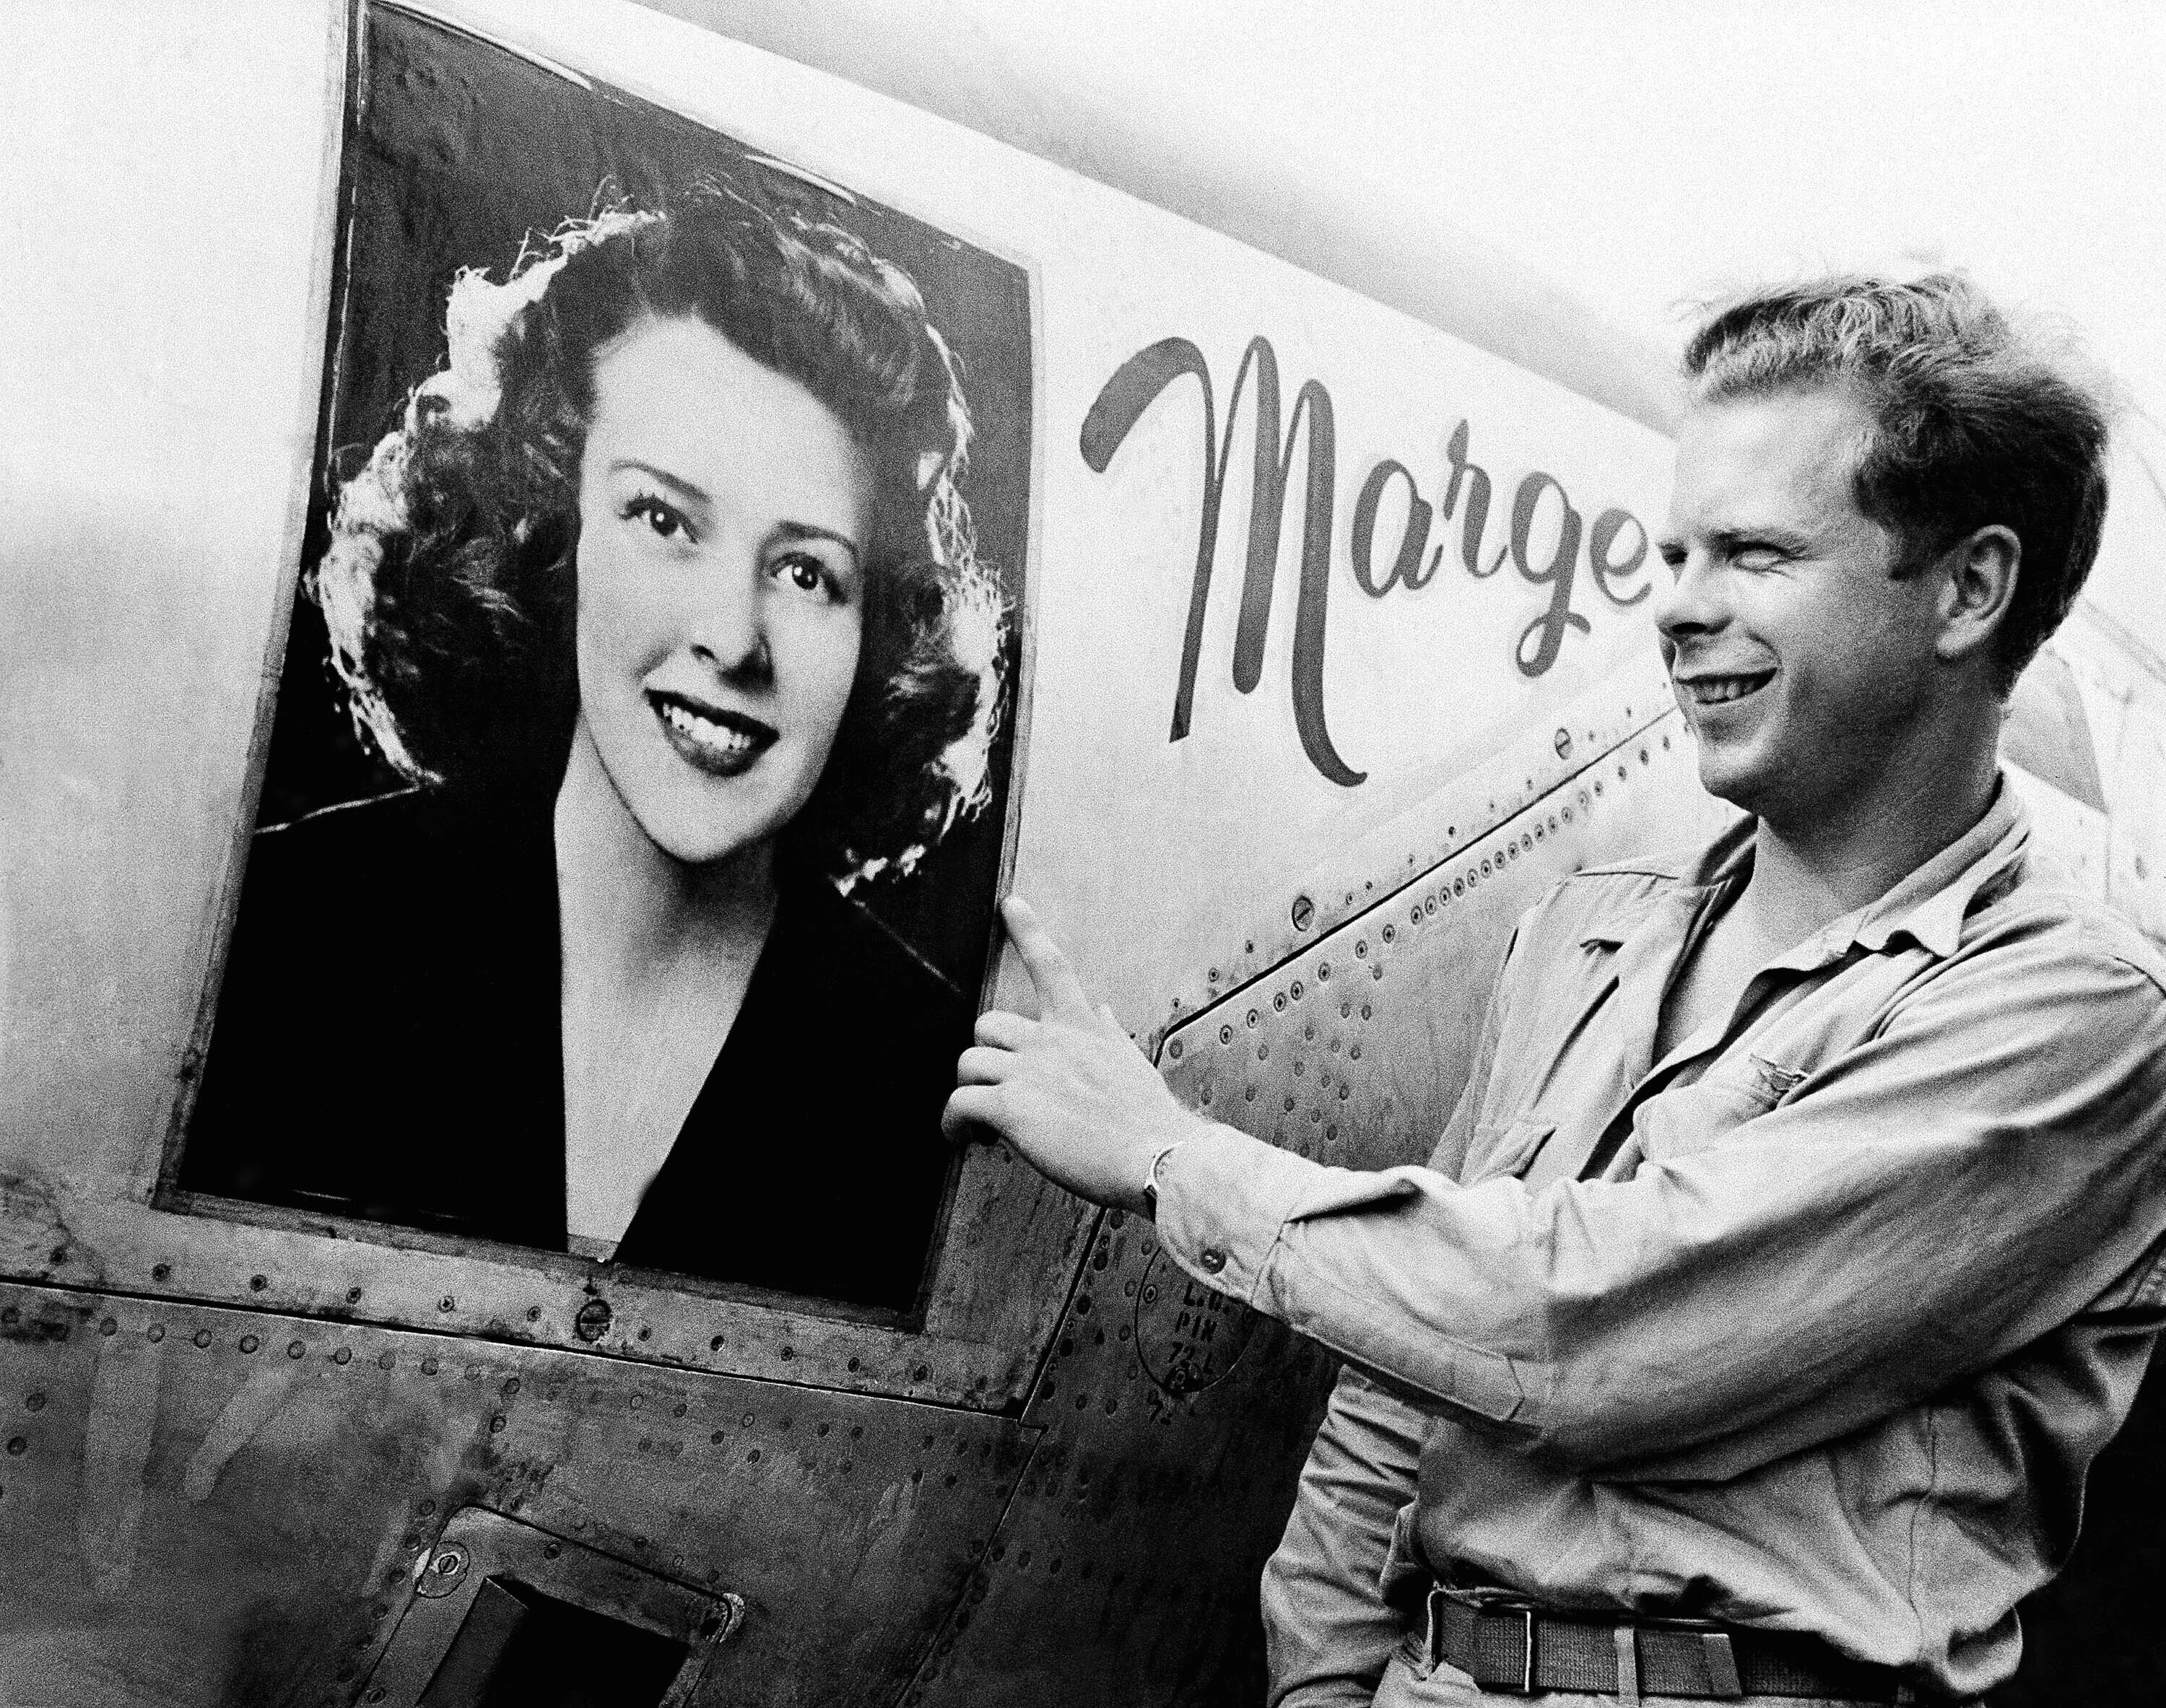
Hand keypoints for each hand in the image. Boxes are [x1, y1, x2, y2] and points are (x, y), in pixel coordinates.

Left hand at [945, 896, 1205, 1213]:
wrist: (1158, 1156)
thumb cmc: (1148, 1120)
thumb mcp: (1131, 1064)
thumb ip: (1107, 1035)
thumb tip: (1101, 1011)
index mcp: (1081, 1027)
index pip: (1051, 966)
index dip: (1027, 930)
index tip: (1010, 903)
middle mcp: (1051, 1040)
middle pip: (987, 1025)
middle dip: (984, 1057)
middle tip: (994, 1090)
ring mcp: (1029, 1071)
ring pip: (967, 1063)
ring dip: (967, 1092)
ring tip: (980, 1125)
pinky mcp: (1011, 1107)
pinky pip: (959, 1103)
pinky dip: (952, 1122)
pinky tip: (963, 1139)